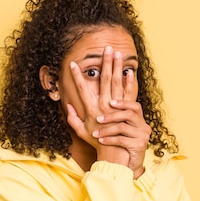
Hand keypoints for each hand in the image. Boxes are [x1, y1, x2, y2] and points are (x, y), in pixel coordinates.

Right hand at [66, 46, 149, 175]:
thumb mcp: (80, 131)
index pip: (81, 88)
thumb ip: (73, 118)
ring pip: (116, 82)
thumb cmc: (96, 142)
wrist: (113, 151)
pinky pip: (129, 93)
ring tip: (118, 54)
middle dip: (105, 62)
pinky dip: (129, 82)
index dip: (76, 76)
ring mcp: (115, 107)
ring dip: (117, 67)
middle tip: (107, 48)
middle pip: (103, 79)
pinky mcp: (126, 110)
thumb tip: (69, 106)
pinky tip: (130, 71)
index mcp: (90, 109)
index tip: (73, 64)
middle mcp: (103, 105)